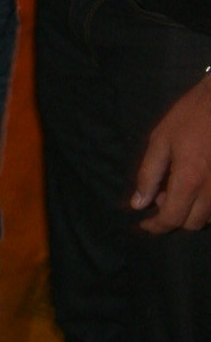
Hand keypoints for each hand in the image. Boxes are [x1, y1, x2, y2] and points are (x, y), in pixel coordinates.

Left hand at [131, 75, 210, 231]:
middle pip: (192, 223)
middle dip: (173, 217)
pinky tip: (199, 185)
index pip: (171, 218)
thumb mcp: (161, 139)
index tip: (144, 224)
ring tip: (180, 188)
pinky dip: (208, 204)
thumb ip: (148, 174)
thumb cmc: (192, 115)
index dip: (156, 226)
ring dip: (192, 212)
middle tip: (161, 195)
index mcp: (189, 180)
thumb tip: (139, 203)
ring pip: (210, 218)